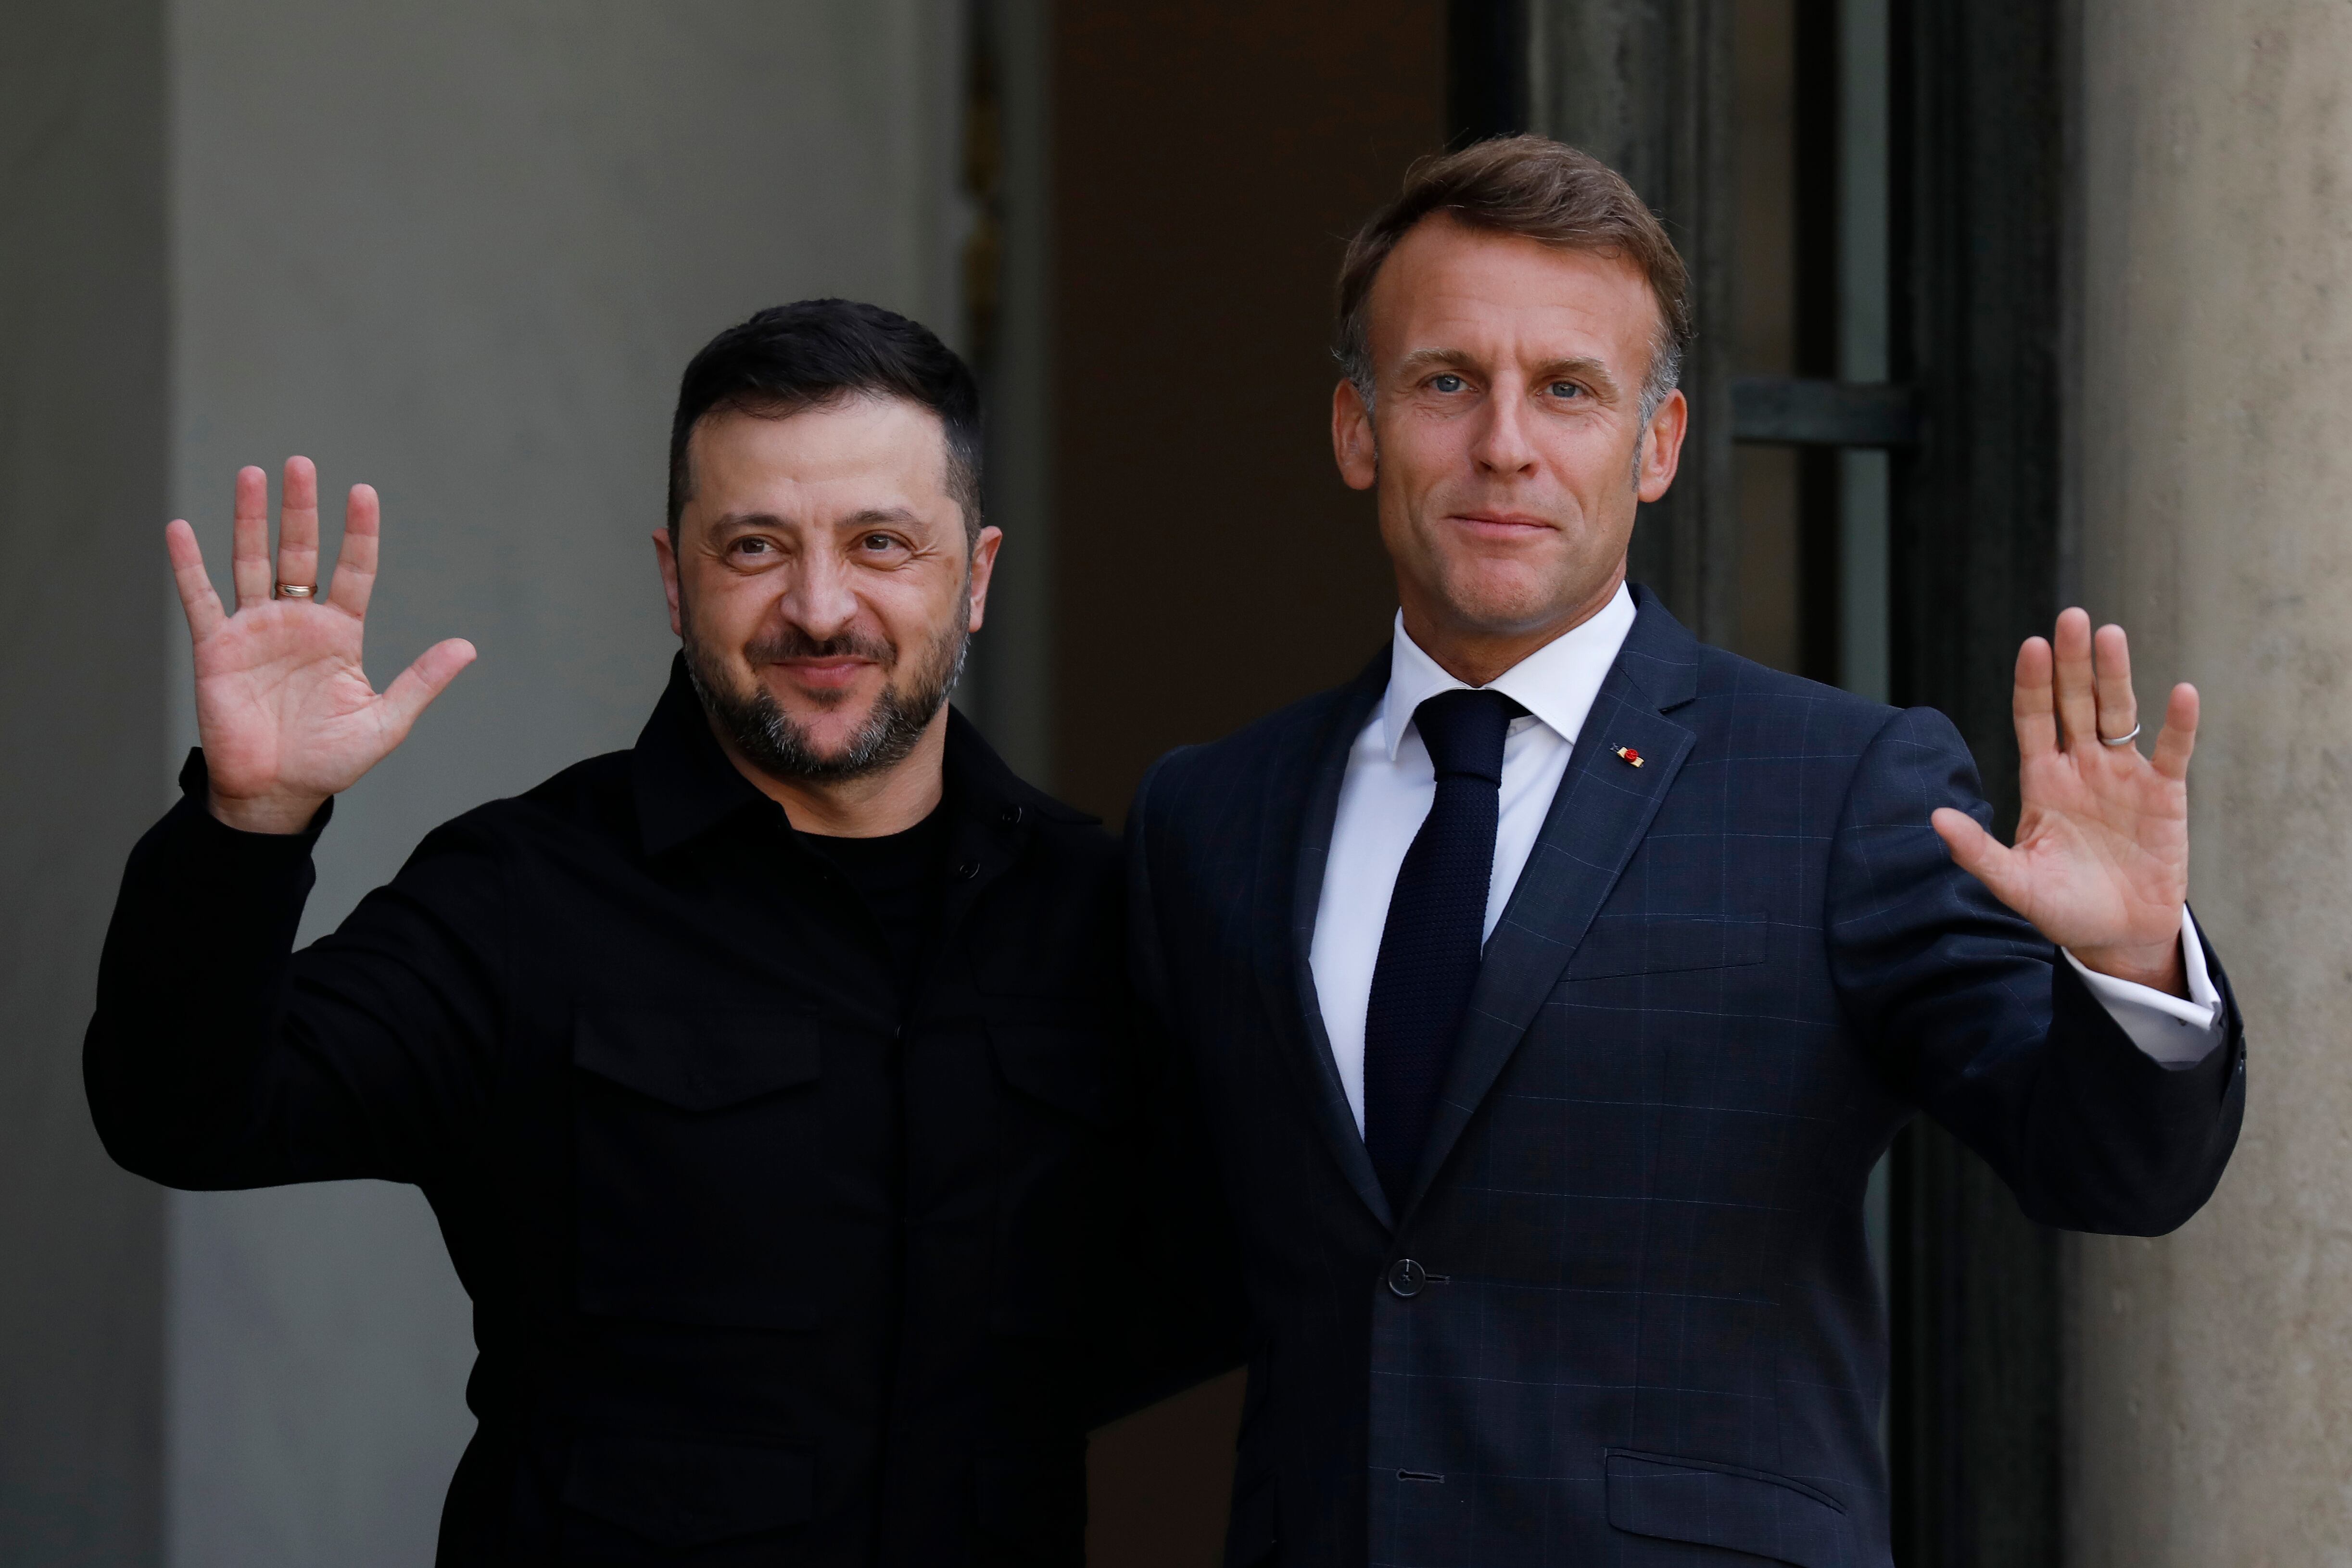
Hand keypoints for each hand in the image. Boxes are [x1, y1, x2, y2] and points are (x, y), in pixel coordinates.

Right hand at [168, 457, 475, 833]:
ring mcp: (255, 630)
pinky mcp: (216, 648)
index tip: (363, 491)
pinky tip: (180, 528)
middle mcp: (298, 621)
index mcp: (340, 634)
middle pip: (300, 553)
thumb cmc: (330, 760)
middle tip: (300, 463)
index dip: (358, 533)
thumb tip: (468, 647)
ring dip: (250, 519)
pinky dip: (188, 564)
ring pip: (251, 562)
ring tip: (253, 474)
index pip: (353, 571)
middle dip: (300, 509)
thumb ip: (422, 681)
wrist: (276, 793)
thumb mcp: (386, 722)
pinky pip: (200, 598)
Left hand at [1931, 608, 2195, 994]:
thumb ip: (1976, 852)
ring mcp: (2123, 776)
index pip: (2034, 719)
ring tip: (2111, 635)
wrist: (2116, 937)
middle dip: (2072, 663)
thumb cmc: (2062, 908)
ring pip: (2118, 714)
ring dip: (2115, 676)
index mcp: (2042, 780)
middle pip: (2075, 703)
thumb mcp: (2014, 883)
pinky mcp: (2164, 795)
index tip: (2031, 646)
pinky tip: (2182, 693)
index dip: (2032, 684)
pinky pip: (2172, 752)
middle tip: (2071, 618)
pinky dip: (2178, 725)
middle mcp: (2081, 767)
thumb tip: (1934, 819)